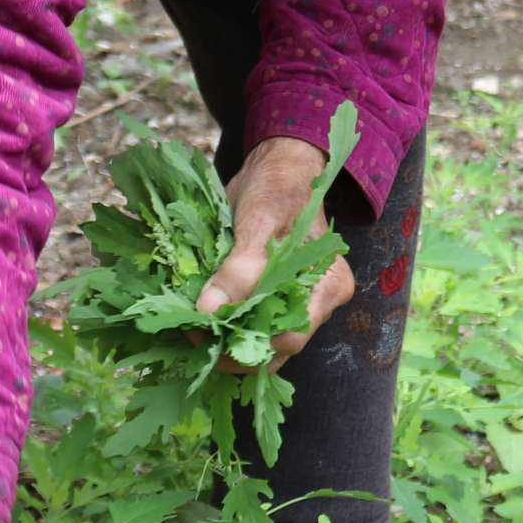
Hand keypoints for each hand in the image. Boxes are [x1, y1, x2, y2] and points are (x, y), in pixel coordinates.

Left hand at [196, 135, 355, 367]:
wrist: (277, 173)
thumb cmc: (278, 191)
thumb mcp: (259, 224)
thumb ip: (240, 269)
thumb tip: (210, 312)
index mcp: (328, 288)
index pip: (291, 336)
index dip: (251, 345)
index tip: (208, 338)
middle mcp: (317, 304)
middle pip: (276, 346)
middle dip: (234, 349)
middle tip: (193, 339)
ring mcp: (295, 303)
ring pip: (262, 341)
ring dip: (227, 341)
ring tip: (193, 333)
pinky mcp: (273, 299)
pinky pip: (251, 324)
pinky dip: (227, 327)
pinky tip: (203, 323)